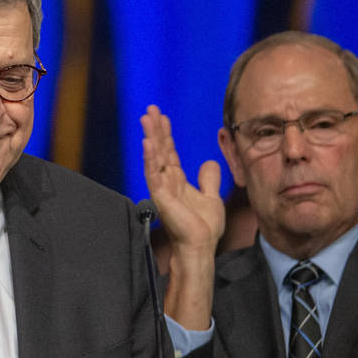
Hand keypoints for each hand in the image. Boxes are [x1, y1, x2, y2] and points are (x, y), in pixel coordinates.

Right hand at [140, 105, 224, 253]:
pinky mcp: (161, 198)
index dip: (165, 134)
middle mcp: (167, 182)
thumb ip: (208, 180)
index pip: (169, 152)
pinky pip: (153, 175)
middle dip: (155, 129)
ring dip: (150, 137)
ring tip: (145, 119)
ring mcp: (162, 190)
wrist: (201, 247)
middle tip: (149, 109)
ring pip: (154, 158)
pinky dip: (150, 159)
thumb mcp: (212, 197)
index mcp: (177, 181)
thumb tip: (209, 162)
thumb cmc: (204, 227)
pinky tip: (147, 144)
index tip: (161, 116)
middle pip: (159, 150)